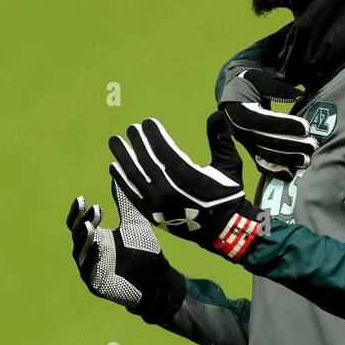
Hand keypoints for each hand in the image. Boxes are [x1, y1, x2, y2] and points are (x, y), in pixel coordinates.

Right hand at [66, 179, 182, 313]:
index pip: (79, 223)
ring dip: (84, 239)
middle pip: (77, 235)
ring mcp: (91, 269)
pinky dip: (91, 259)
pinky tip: (97, 247)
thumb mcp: (135, 223)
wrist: (158, 279)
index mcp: (95, 238)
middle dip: (82, 222)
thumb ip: (124, 203)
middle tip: (91, 209)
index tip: (83, 199)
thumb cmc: (144, 251)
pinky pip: (89, 272)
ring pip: (80, 253)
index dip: (79, 212)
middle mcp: (89, 252)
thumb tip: (117, 176)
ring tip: (90, 226)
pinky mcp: (97, 285)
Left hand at [108, 115, 262, 262]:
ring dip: (123, 157)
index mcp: (188, 177)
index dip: (153, 134)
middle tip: (131, 129)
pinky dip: (121, 180)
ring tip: (115, 142)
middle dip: (137, 142)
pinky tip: (115, 167)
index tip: (147, 122)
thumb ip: (220, 139)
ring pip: (134, 176)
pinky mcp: (152, 214)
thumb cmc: (228, 195)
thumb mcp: (230, 165)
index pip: (163, 150)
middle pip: (146, 161)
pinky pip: (132, 194)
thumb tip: (216, 114)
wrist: (224, 230)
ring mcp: (157, 204)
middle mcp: (169, 190)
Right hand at [220, 68, 316, 181]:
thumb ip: (279, 90)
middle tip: (313, 144)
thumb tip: (300, 96)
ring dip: (288, 160)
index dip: (287, 126)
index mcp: (241, 112)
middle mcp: (240, 131)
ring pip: (267, 156)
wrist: (234, 94)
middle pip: (268, 142)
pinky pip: (262, 164)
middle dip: (293, 145)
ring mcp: (245, 143)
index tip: (306, 127)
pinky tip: (290, 175)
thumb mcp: (262, 81)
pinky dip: (276, 172)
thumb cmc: (250, 84)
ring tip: (307, 159)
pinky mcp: (249, 150)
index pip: (266, 122)